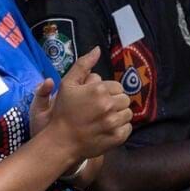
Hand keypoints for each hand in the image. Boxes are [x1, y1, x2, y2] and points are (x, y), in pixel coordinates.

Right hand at [37, 47, 132, 165]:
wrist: (61, 141)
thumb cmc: (63, 112)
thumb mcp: (67, 84)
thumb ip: (83, 65)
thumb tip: (97, 49)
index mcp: (99, 90)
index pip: (117, 86)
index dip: (108, 92)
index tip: (97, 100)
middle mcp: (108, 105)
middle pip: (125, 99)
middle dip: (115, 103)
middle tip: (100, 110)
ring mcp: (114, 122)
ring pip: (128, 114)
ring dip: (119, 115)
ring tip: (104, 120)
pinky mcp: (117, 137)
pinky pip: (128, 128)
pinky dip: (120, 129)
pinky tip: (107, 129)